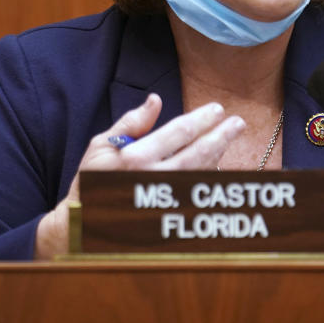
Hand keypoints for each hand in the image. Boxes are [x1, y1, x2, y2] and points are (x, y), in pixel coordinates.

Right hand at [34, 94, 244, 258]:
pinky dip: (208, 175)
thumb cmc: (92, 179)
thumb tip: (155, 100)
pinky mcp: (169, 215)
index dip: (202, 119)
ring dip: (218, 154)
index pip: (179, 132)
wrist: (85, 222)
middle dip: (221, 136)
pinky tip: (216, 161)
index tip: (217, 109)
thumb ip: (131, 122)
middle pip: (198, 154)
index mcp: (135, 158)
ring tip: (228, 137)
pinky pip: (196, 193)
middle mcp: (153, 179)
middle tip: (238, 123)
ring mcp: (163, 200)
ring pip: (201, 174)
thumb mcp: (102, 145)